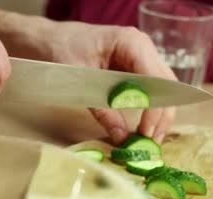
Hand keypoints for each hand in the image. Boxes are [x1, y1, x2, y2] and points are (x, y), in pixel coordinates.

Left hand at [43, 22, 176, 144]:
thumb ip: (103, 110)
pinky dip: (148, 110)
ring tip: (147, 141)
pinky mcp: (134, 68)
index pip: (157, 80)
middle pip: (166, 86)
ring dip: (158, 116)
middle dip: (161, 117)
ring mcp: (141, 57)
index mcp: (132, 43)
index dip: (155, 109)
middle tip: (150, 144)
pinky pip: (149, 91)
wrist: (46, 39)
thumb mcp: (79, 81)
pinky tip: (142, 128)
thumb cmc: (60, 50)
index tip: (146, 134)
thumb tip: (122, 138)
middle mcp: (142, 48)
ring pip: (162, 90)